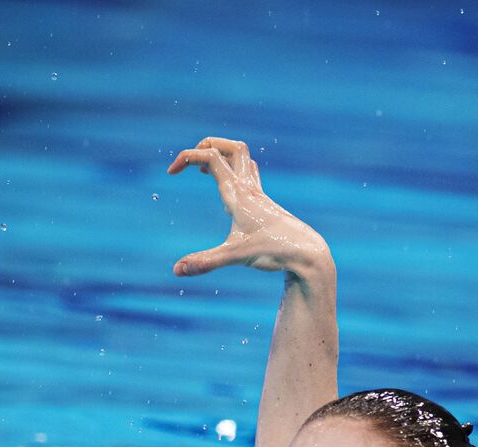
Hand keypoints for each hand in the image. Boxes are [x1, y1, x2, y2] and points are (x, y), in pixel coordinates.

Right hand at [167, 137, 329, 279]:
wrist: (307, 253)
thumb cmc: (274, 251)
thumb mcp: (236, 256)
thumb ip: (205, 262)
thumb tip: (176, 271)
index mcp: (237, 193)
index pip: (210, 157)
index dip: (186, 157)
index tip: (170, 173)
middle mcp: (249, 188)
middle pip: (230, 147)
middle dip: (207, 145)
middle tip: (190, 164)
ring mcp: (258, 194)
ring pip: (242, 158)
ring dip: (222, 155)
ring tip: (204, 172)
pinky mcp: (264, 203)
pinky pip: (249, 174)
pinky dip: (234, 171)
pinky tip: (227, 192)